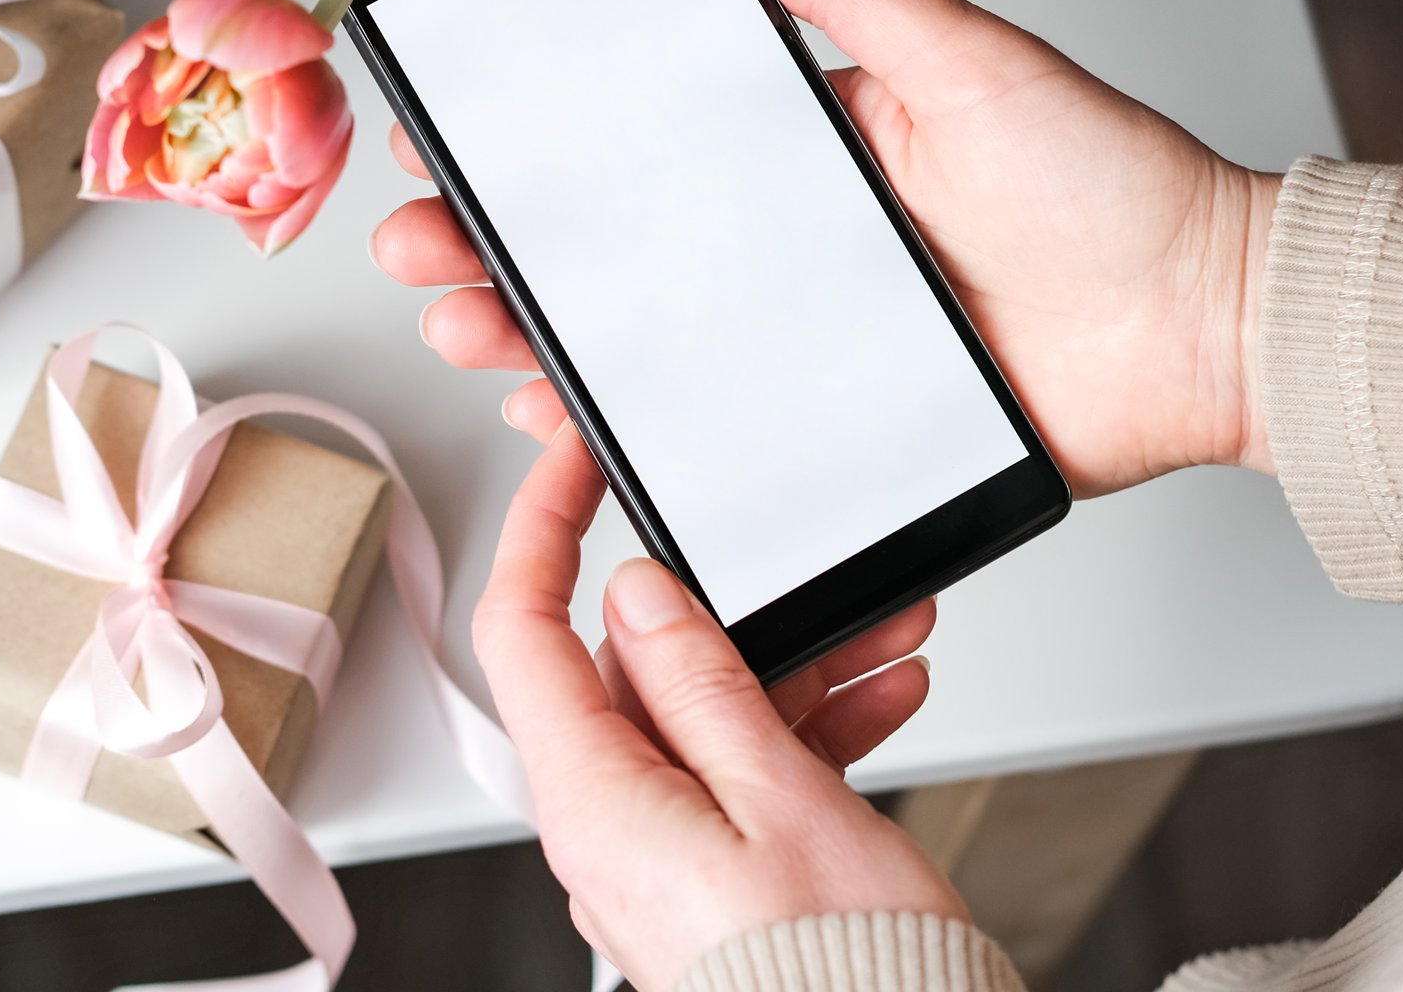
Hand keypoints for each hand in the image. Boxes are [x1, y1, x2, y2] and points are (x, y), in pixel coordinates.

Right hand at [372, 0, 1280, 494]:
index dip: (540, 151)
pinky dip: (630, 435)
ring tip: (466, 327)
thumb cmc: (1110, 185)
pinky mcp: (842, 434)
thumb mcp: (967, 64)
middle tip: (423, 248)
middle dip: (501, 251)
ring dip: (537, 339)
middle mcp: (791, 254)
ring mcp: (807, 349)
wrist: (1212, 329)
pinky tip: (563, 425)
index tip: (451, 141)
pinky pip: (714, 437)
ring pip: (642, 348)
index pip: (643, 150)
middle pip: (615, 255)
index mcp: (810, 156)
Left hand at [479, 426, 961, 990]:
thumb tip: (636, 598)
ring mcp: (658, 852)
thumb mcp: (780, 796)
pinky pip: (737, 773)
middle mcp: (607, 827)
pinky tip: (878, 698)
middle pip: (633, 669)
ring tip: (882, 635)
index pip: (520, 629)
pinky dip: (803, 730)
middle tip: (808, 569)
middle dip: (731, 610)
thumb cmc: (838, 979)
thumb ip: (701, 684)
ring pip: (703, 717)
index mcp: (592, 801)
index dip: (540, 529)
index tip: (574, 462)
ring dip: (791, 667)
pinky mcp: (708, 873)